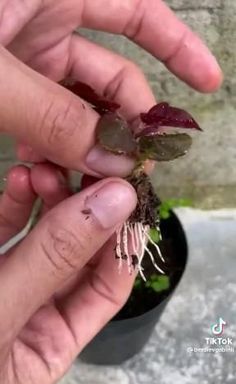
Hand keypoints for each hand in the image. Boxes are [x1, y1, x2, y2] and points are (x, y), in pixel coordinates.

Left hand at [0, 0, 221, 175]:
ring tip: (77, 176)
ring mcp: (25, 52)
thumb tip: (113, 164)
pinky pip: (45, 114)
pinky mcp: (9, 81)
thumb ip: (50, 116)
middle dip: (126, 124)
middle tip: (130, 170)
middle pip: (112, 76)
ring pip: (78, 104)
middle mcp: (45, 20)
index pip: (136, 12)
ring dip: (84, 144)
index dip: (178, 47)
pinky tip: (42, 165)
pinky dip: (50, 143)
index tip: (208, 84)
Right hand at [0, 164, 136, 383]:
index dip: (121, 242)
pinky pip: (4, 226)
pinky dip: (15, 200)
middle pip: (76, 254)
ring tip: (47, 168)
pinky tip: (21, 177)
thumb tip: (116, 203)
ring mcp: (2, 282)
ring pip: (41, 234)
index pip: (105, 288)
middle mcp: (30, 313)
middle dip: (83, 211)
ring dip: (50, 198)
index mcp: (47, 345)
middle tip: (85, 171)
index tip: (127, 198)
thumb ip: (55, 258)